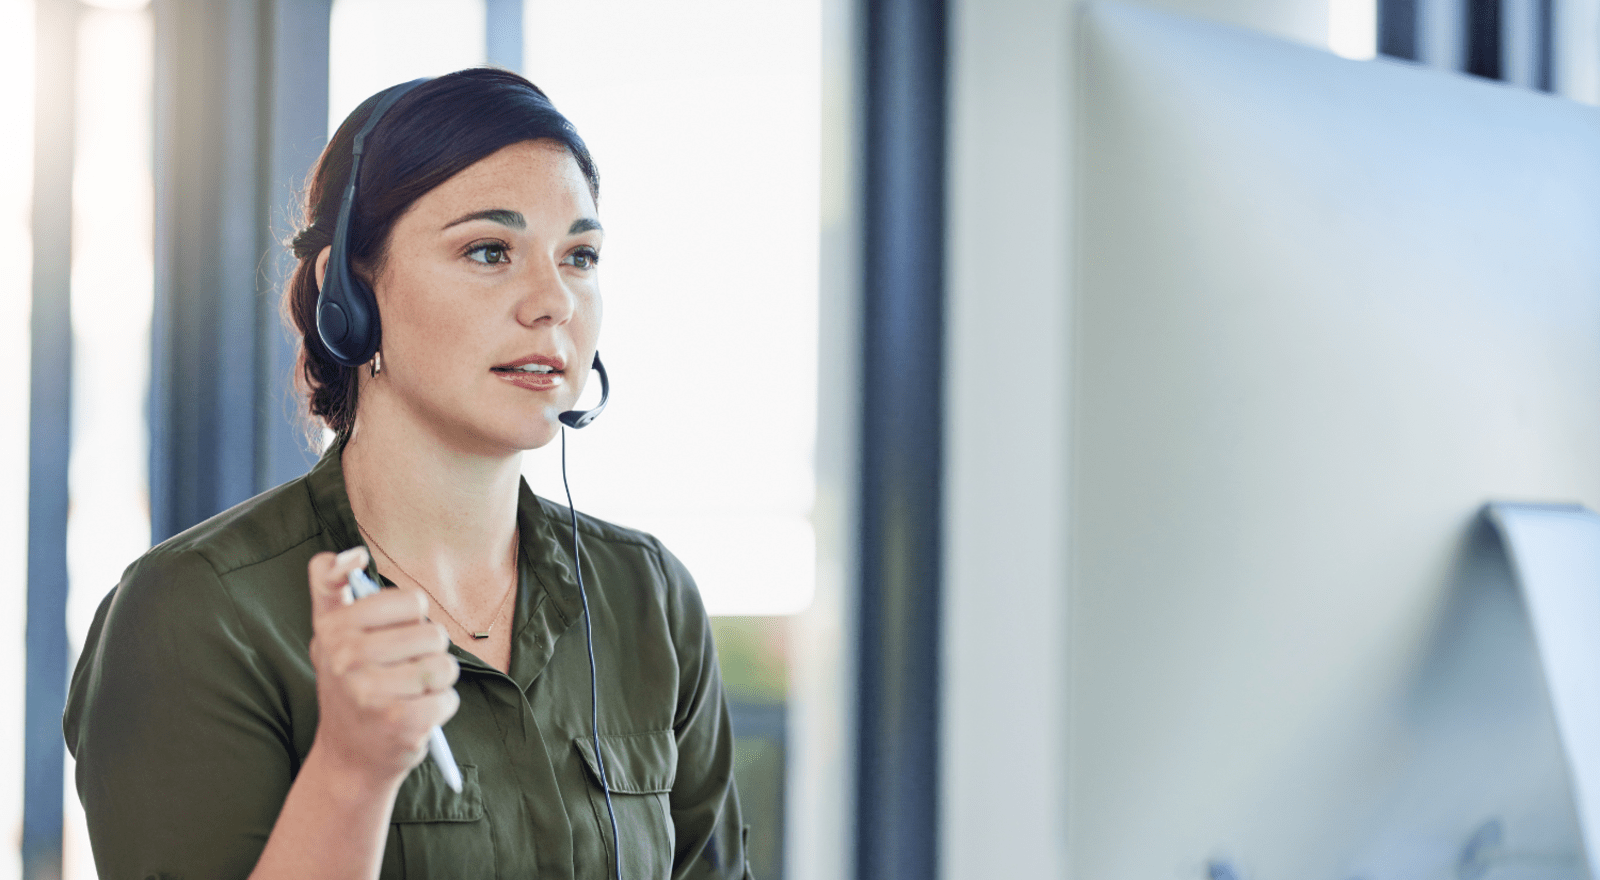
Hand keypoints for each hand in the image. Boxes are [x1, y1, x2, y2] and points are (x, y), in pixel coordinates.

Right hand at [306, 547, 460, 790]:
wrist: (348, 758)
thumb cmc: (349, 685)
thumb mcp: (329, 632)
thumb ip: (331, 584)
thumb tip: (354, 553)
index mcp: (334, 628)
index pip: (411, 601)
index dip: (412, 618)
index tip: (388, 635)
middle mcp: (346, 657)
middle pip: (433, 633)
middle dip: (427, 653)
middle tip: (399, 673)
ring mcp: (371, 691)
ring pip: (445, 665)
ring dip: (437, 681)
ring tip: (409, 694)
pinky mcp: (399, 722)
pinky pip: (449, 698)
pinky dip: (441, 708)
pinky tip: (416, 716)